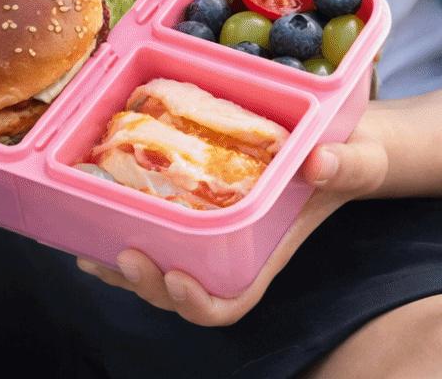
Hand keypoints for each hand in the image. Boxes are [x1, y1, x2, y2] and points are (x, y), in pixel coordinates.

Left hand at [77, 108, 388, 325]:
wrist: (329, 142)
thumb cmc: (344, 159)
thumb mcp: (355, 160)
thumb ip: (345, 166)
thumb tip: (319, 162)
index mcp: (265, 252)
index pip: (230, 301)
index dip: (200, 303)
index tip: (178, 277)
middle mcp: (229, 250)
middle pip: (181, 291)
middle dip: (148, 284)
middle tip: (125, 255)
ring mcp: (205, 231)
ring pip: (156, 267)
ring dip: (121, 268)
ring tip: (90, 254)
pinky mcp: (187, 203)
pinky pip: (149, 229)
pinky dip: (117, 230)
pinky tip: (91, 217)